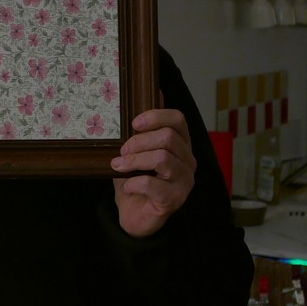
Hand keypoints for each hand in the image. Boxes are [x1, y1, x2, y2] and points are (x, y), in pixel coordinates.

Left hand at [109, 97, 195, 237]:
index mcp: (181, 145)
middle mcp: (188, 161)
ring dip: (135, 160)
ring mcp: (184, 181)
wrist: (133, 215)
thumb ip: (144, 127)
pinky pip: (154, 184)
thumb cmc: (136, 180)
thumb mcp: (135, 150)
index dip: (156, 116)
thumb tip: (154, 90)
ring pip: (163, 158)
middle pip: (169, 138)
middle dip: (140, 141)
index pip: (178, 120)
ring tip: (118, 165)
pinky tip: (126, 187)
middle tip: (122, 150)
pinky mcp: (175, 200)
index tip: (134, 123)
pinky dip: (134, 183)